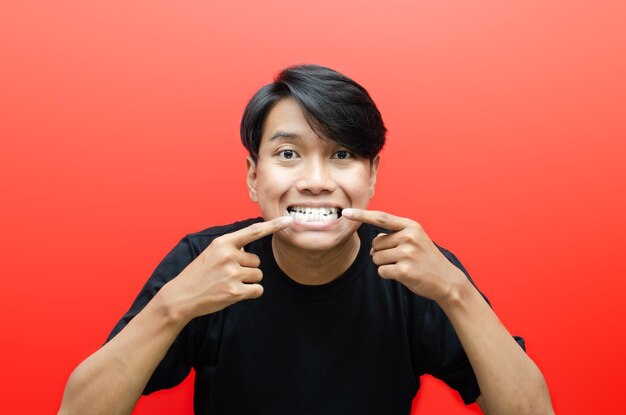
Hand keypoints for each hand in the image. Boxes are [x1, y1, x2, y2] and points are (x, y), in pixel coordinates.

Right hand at [165, 216, 292, 318]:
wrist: (181, 296)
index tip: (288, 220)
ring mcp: (232, 274)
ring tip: (227, 283)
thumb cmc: (199, 274)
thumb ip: (232, 248)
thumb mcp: (212, 253)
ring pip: (258, 275)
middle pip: (256, 261)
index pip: (253, 231)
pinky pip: (257, 290)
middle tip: (226, 274)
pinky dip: (250, 293)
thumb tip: (249, 250)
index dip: (273, 226)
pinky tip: (233, 293)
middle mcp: (229, 256)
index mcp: (223, 243)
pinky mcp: (235, 292)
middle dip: (247, 269)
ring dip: (248, 281)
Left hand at [342, 208, 465, 302]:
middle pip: (376, 243)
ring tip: (404, 265)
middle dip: (382, 252)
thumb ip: (395, 235)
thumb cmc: (427, 259)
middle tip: (402, 258)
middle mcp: (408, 237)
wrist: (447, 280)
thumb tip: (374, 242)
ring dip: (385, 264)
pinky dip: (388, 274)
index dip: (361, 215)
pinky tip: (403, 275)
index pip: (381, 218)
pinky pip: (381, 271)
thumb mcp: (416, 239)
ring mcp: (407, 253)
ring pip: (376, 258)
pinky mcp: (404, 270)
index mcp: (411, 226)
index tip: (346, 213)